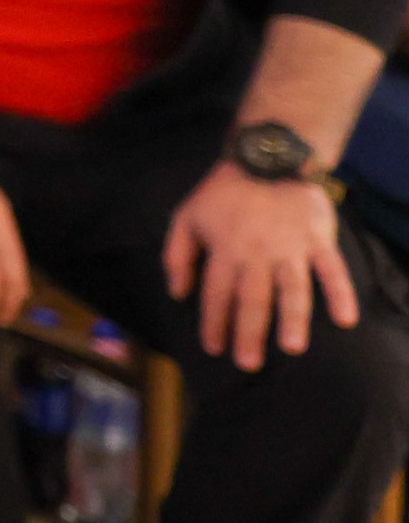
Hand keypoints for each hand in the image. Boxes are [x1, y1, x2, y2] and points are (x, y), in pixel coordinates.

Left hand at [162, 161, 359, 371]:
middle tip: (248, 363)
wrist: (267, 158)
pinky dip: (340, 293)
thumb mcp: (186, 217)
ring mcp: (290, 246)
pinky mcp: (318, 239)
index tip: (214, 348)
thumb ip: (177, 256)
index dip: (213, 322)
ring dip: (292, 318)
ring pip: (291, 287)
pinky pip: (332, 269)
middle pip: (251, 298)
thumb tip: (176, 294)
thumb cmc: (223, 193)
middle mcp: (256, 252)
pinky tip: (346, 319)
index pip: (216, 293)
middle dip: (248, 332)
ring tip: (292, 347)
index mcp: (223, 248)